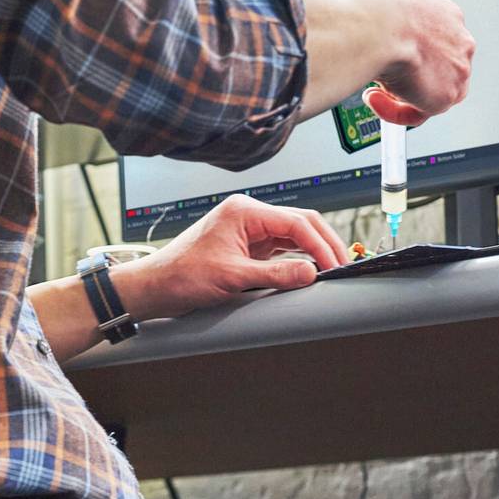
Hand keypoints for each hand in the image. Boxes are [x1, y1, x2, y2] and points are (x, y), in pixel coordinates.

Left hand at [119, 194, 350, 318]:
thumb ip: (275, 275)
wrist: (155, 287)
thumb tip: (310, 274)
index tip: (335, 265)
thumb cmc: (182, 276)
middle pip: (300, 223)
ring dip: (314, 251)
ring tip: (333, 270)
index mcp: (244, 211)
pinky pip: (282, 249)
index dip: (320, 244)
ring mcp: (248, 230)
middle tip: (343, 266)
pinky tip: (311, 271)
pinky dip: (299, 259)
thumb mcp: (232, 278)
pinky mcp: (247, 247)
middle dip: (323, 244)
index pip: (295, 222)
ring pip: (293, 236)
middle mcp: (248, 215)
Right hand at [298, 0, 474, 131]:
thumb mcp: (387, 15)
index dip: (412, 61)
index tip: (394, 65)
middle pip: (438, 74)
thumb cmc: (375, 15)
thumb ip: (393, 33)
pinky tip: (374, 97)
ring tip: (372, 91)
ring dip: (397, 97)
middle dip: (409, 82)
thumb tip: (377, 41)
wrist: (378, 26)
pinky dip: (394, 111)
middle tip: (381, 85)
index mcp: (447, 16)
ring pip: (429, 95)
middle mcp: (459, 42)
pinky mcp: (448, 95)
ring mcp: (458, 70)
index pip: (437, 47)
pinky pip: (419, 113)